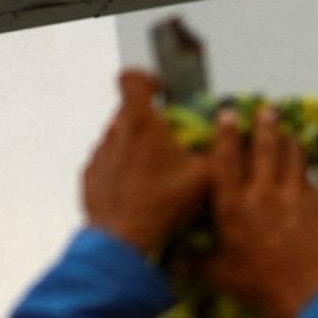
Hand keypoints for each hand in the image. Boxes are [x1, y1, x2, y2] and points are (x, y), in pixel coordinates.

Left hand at [80, 70, 210, 257]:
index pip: (131, 78)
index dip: (147, 79)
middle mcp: (115, 132)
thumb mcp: (205, 178)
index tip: (162, 93)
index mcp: (141, 123)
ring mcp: (98, 154)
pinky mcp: (89, 176)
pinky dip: (121, 169)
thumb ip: (217, 152)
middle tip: (169, 142)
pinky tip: (137, 191)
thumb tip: (229, 138)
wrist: (123, 239)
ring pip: (118, 137)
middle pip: (129, 110)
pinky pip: (107, 162)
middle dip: (149, 120)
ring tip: (154, 172)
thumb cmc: (164, 203)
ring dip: (135, 146)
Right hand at [203, 106, 317, 317]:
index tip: (227, 115)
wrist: (307, 295)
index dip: (226, 134)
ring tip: (288, 130)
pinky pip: (310, 179)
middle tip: (266, 110)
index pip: (226, 160)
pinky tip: (305, 165)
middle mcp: (262, 195)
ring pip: (292, 158)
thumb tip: (174, 256)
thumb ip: (195, 260)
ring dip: (289, 140)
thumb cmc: (260, 286)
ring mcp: (293, 198)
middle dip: (264, 125)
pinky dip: (306, 168)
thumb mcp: (219, 274)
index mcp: (233, 207)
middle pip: (264, 149)